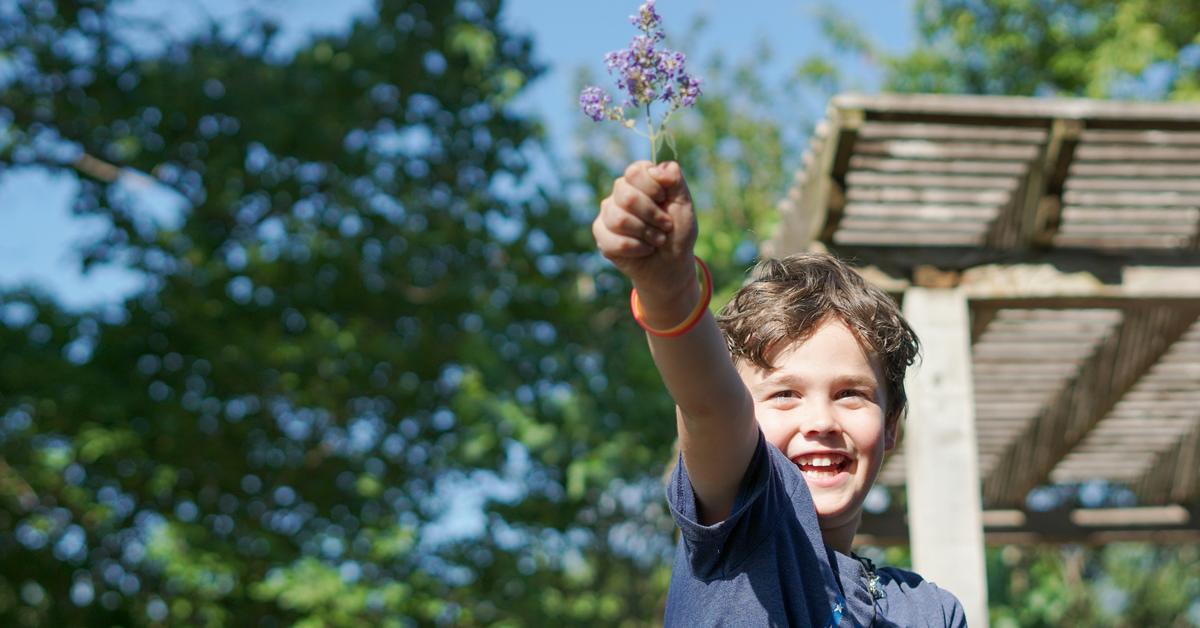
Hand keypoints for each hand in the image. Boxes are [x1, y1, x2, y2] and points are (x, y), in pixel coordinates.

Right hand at [592, 160, 697, 299]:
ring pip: (618, 219)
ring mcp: (608, 213)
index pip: (634, 172)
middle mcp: (620, 193)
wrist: (671, 264)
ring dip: (645, 233)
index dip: (652, 187)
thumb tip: (657, 169)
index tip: (664, 200)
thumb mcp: (684, 204)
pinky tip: (644, 250)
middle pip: (626, 196)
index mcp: (639, 180)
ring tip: (656, 240)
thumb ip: (675, 181)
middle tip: (665, 226)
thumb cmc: (678, 232)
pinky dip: (635, 248)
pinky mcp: (601, 235)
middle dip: (651, 215)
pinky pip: (612, 240)